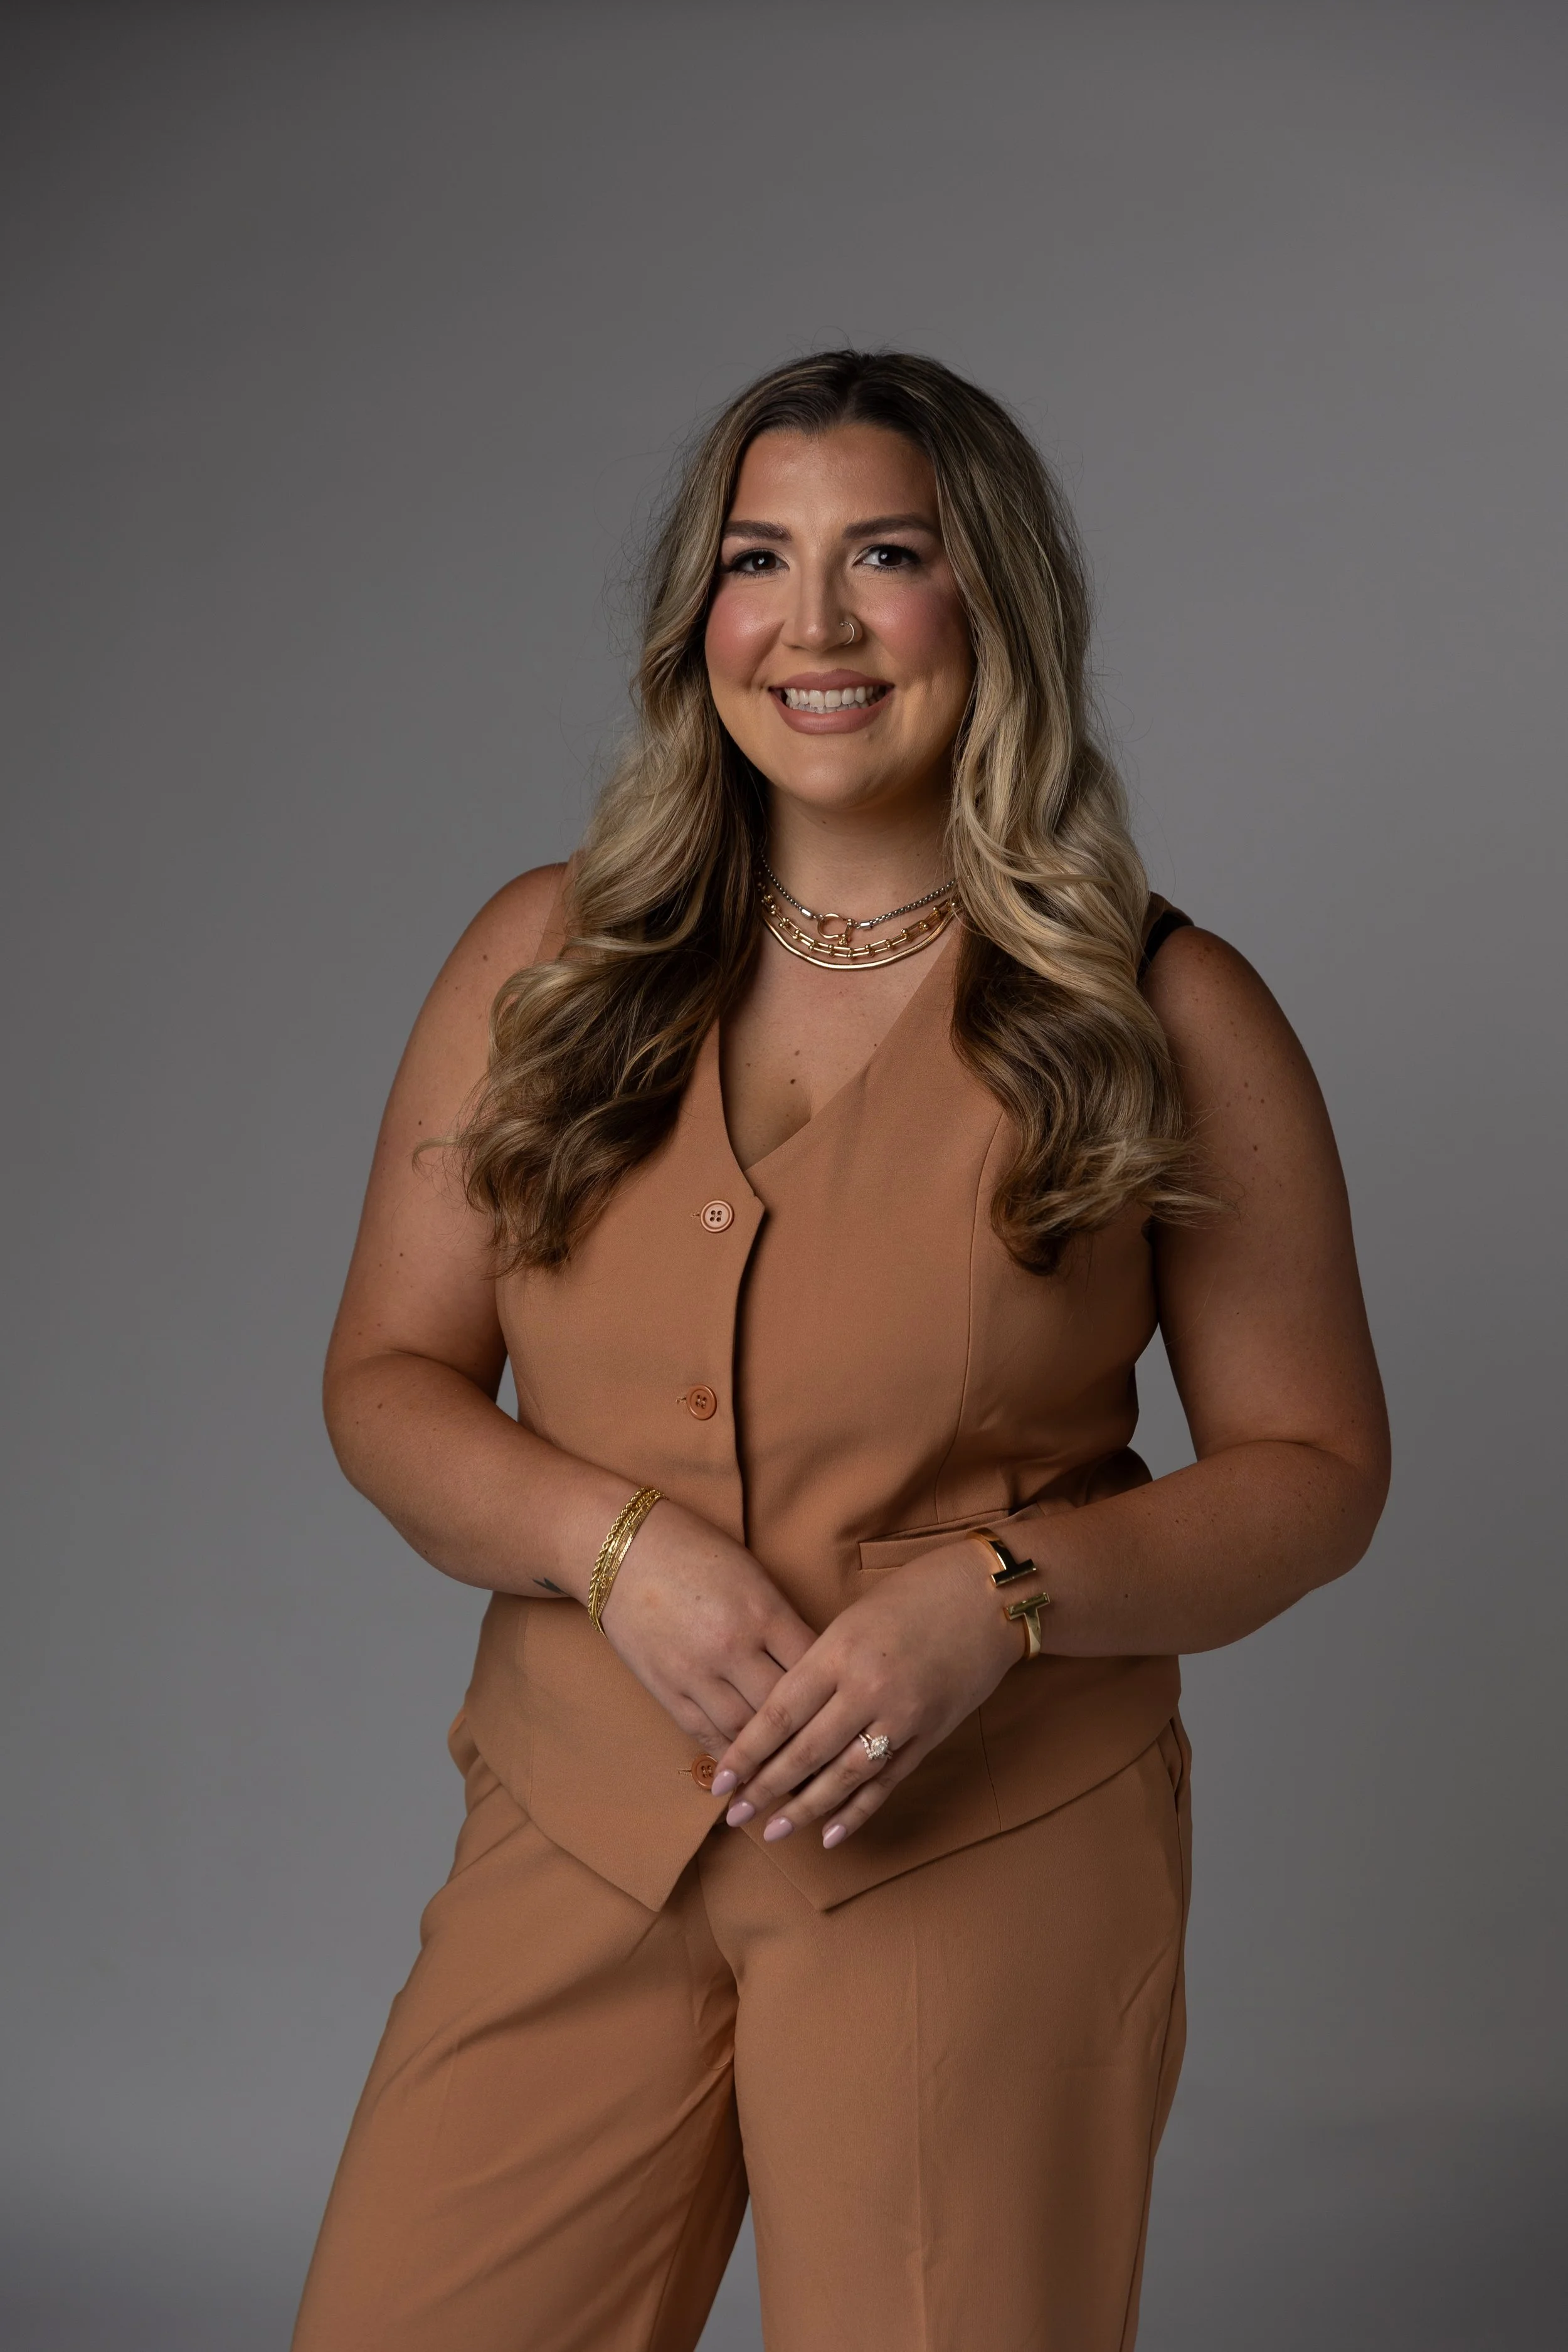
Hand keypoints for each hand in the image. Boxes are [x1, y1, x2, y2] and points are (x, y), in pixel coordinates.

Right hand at [597, 1499, 816, 1751]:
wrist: (620, 1551)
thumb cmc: (693, 1550)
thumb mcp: (751, 1574)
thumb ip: (781, 1619)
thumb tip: (813, 1662)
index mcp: (762, 1612)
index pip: (814, 1667)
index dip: (835, 1692)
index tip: (848, 1709)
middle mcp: (732, 1648)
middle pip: (785, 1709)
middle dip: (809, 1735)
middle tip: (833, 1754)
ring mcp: (696, 1674)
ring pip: (746, 1733)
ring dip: (771, 1758)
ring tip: (796, 1775)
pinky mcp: (666, 1690)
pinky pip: (706, 1735)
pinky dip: (731, 1756)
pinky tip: (749, 1770)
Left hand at [708, 1540, 1021, 1848]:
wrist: (986, 1596)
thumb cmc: (913, 1595)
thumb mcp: (852, 1618)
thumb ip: (819, 1664)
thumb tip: (780, 1715)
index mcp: (839, 1651)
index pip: (780, 1714)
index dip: (747, 1752)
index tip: (721, 1780)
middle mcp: (867, 1689)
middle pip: (806, 1751)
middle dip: (766, 1788)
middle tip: (735, 1815)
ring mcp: (902, 1716)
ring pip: (844, 1776)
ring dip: (806, 1809)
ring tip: (774, 1831)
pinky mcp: (930, 1735)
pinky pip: (887, 1781)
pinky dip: (858, 1811)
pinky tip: (831, 1834)